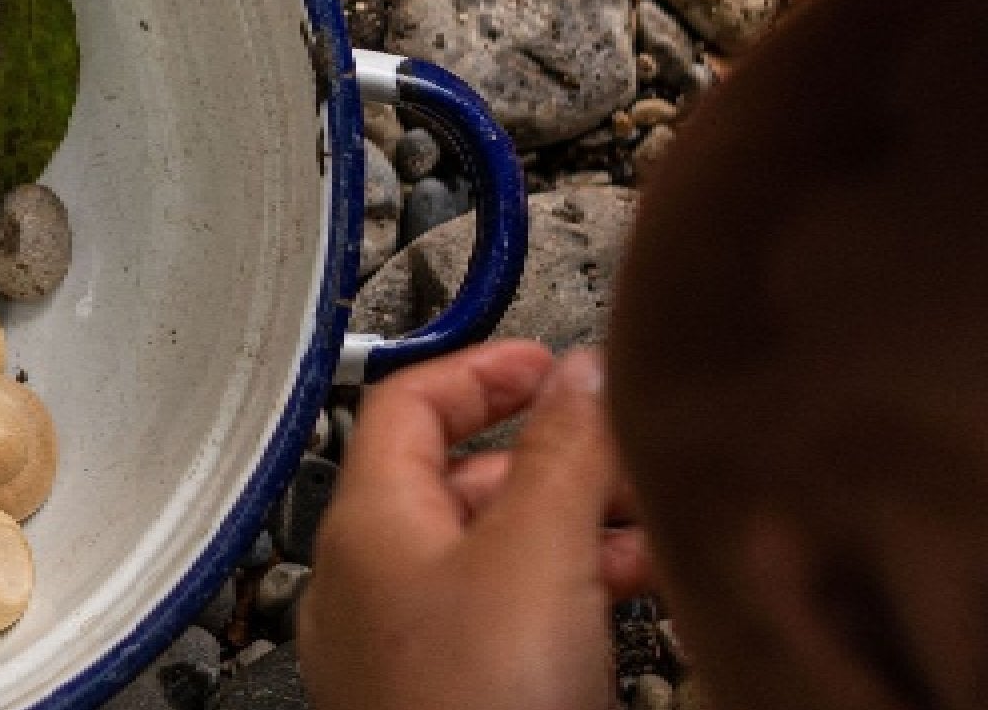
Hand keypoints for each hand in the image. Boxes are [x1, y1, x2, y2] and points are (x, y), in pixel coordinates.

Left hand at [297, 343, 655, 709]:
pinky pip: (506, 632)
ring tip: (650, 537)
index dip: (481, 368)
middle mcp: (369, 584)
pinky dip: (566, 603)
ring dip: (571, 532)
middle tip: (623, 454)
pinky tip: (632, 615)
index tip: (547, 360)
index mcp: (366, 523)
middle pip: (456, 483)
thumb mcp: (534, 552)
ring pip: (491, 562)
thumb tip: (576, 372)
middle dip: (549, 459)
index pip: (406, 400)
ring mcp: (403, 657)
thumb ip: (559, 450)